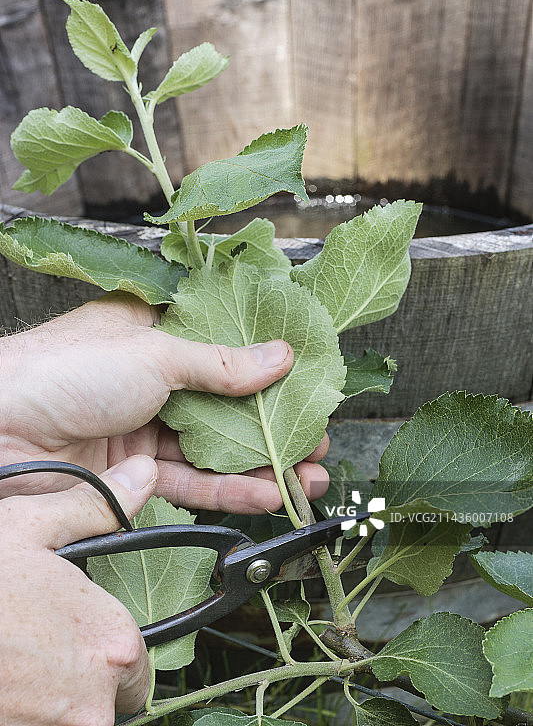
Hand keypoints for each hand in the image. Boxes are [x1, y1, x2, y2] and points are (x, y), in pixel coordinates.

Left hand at [0, 293, 328, 511]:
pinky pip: (191, 482)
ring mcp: (144, 427)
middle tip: (314, 438)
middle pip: (225, 403)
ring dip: (260, 463)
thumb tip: (279, 355)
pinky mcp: (133, 473)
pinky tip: (265, 494)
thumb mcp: (157, 353)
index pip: (224, 346)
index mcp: (154, 333)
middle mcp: (152, 379)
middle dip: (272, 423)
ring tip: (306, 477)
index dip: (266, 364)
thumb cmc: (63, 369)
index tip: (305, 380)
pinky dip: (229, 489)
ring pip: (214, 448)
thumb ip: (223, 364)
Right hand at [0, 456, 157, 724]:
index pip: (139, 665)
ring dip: (51, 703)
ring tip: (15, 667)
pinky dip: (25, 713)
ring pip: (71, 721)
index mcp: (109, 643)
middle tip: (42, 653)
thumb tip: (142, 473)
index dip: (111, 650)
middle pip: (109, 702)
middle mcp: (92, 705)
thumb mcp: (29, 528)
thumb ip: (98, 507)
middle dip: (85, 683)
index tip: (82, 636)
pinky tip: (5, 686)